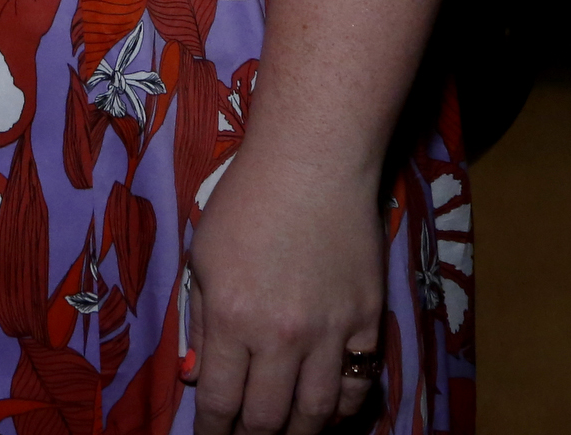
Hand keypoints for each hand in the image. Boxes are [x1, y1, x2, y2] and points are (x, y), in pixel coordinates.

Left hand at [185, 148, 386, 434]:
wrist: (313, 163)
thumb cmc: (246, 202)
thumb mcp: (203, 259)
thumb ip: (201, 324)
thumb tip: (201, 379)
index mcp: (232, 319)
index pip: (221, 401)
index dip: (214, 430)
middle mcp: (282, 336)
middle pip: (269, 418)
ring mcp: (331, 331)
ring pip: (318, 412)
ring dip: (299, 431)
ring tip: (286, 431)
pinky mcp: (369, 320)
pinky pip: (360, 383)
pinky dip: (345, 408)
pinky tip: (330, 411)